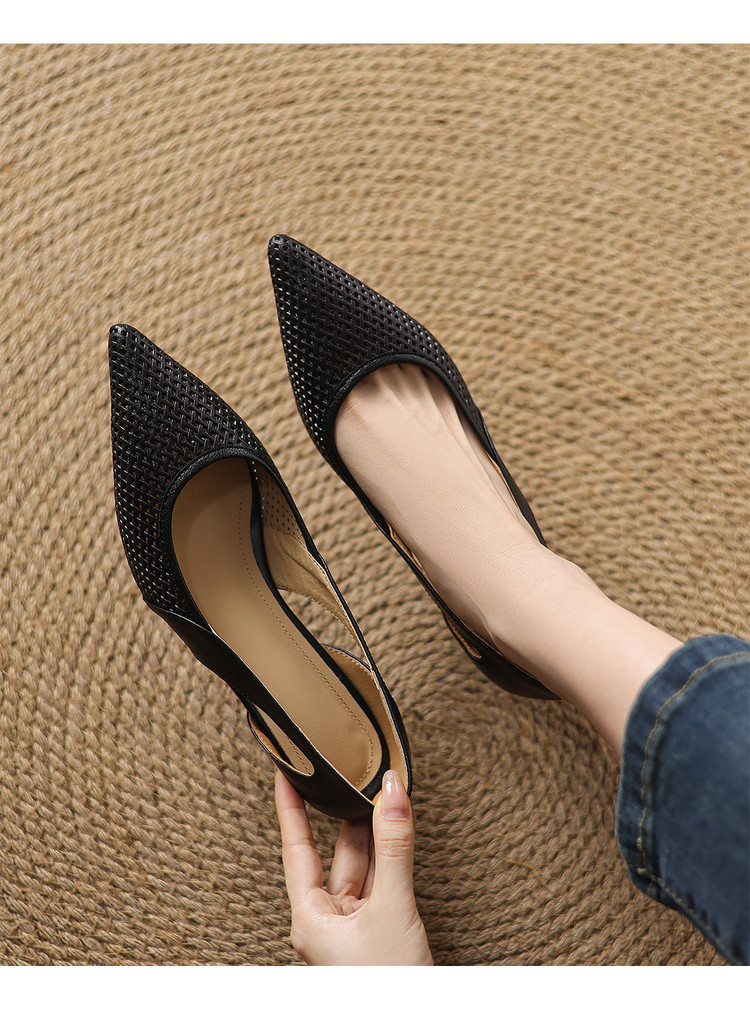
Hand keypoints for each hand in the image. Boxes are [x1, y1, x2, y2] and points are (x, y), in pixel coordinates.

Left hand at [275, 769, 432, 964]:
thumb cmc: (388, 983)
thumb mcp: (392, 907)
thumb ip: (394, 846)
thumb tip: (392, 792)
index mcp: (310, 917)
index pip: (296, 847)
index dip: (290, 806)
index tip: (284, 771)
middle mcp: (325, 921)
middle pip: (336, 855)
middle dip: (349, 815)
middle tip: (357, 773)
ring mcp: (351, 930)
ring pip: (363, 869)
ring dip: (377, 835)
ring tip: (387, 795)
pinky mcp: (376, 935)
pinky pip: (381, 886)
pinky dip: (392, 859)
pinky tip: (399, 834)